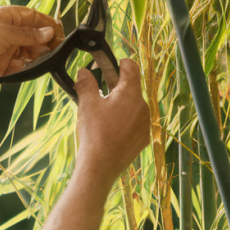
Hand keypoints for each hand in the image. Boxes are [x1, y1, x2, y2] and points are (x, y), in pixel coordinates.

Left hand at [0, 6, 64, 83]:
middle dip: (45, 45)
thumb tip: (49, 33)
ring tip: (40, 61)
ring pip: (28, 54)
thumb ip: (29, 35)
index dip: (48, 26)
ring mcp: (6, 50)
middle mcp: (10, 33)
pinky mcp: (1, 66)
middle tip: (54, 53)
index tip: (60, 36)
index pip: (35, 18)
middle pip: (34, 38)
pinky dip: (24, 69)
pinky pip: (19, 68)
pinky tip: (24, 68)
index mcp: (10, 18)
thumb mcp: (6, 33)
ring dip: (35, 58)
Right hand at [72, 59, 150, 183]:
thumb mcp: (86, 104)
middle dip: (116, 85)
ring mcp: (146, 124)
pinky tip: (111, 129)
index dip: (119, 62)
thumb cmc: (94, 133)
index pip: (131, 67)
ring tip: (103, 113)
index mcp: (130, 93)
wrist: (100, 166)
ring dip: (121, 104)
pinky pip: (136, 122)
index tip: (107, 65)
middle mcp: (143, 106)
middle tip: (99, 90)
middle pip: (132, 87)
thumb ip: (86, 83)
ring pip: (134, 106)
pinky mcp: (143, 138)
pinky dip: (125, 120)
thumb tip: (84, 72)